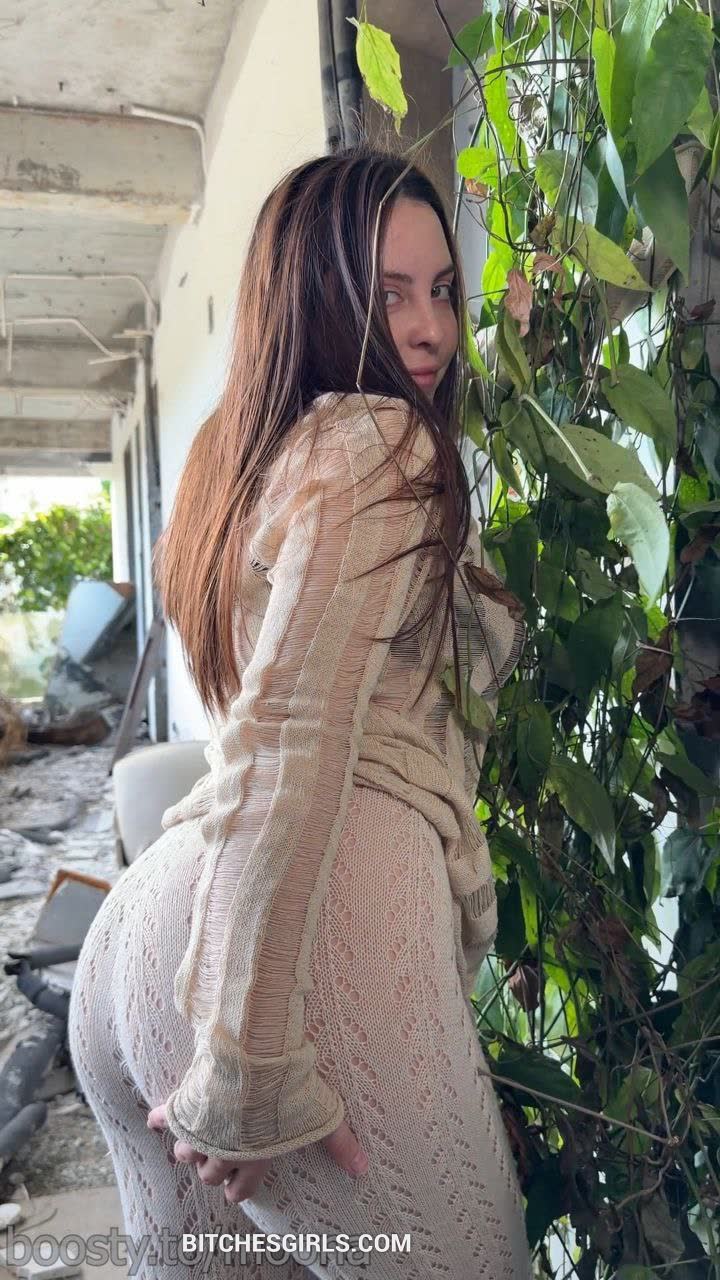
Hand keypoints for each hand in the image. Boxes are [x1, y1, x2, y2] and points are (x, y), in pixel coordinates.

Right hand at [147, 1105, 367, 1203]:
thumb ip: (340, 1144)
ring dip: (190, 1147)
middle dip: (214, 1168)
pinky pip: (162, 1116)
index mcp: (253, 1159)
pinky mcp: (184, 1104)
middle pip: (208, 1173)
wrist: (254, 1056)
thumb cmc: (289, 1091)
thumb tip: (363, 1169)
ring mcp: (200, 1128)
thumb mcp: (322, 1117)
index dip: (238, 1188)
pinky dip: (158, 1118)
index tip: (237, 1185)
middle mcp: (222, 1150)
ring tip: (198, 1137)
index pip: (238, 1189)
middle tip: (222, 1155)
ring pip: (184, 1152)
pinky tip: (155, 1118)